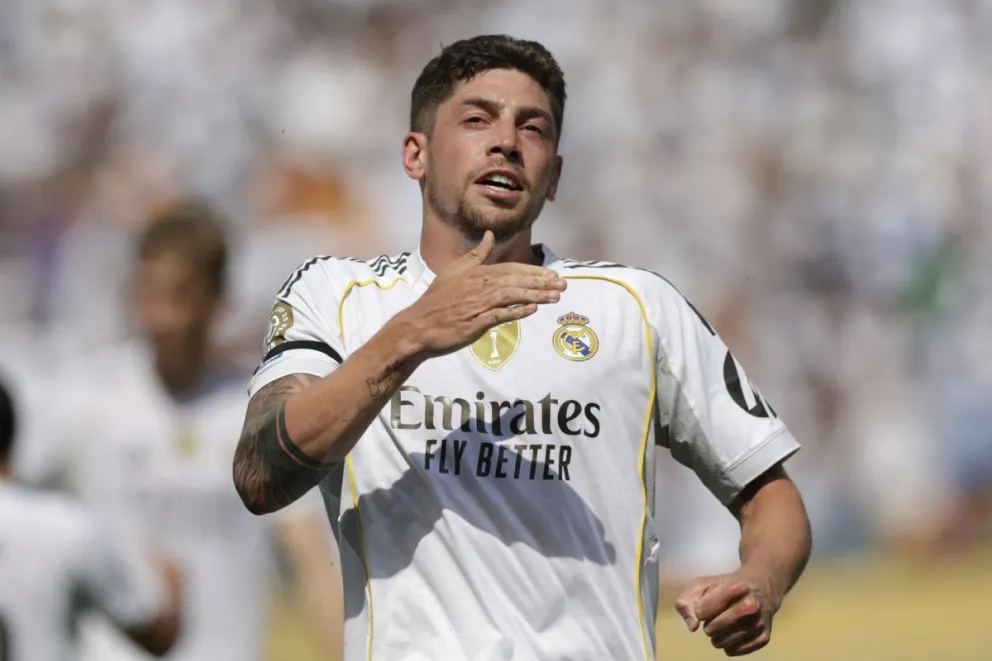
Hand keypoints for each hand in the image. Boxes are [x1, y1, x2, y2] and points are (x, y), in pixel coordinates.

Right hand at [397, 231, 565, 358]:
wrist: (419, 325)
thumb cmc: (437, 299)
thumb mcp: (454, 270)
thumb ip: (475, 255)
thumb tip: (489, 235)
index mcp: (477, 273)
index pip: (511, 269)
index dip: (533, 272)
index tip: (552, 275)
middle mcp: (480, 286)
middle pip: (517, 280)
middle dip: (542, 282)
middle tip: (563, 284)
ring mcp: (478, 304)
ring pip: (512, 296)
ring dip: (536, 296)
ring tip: (556, 297)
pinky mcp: (476, 322)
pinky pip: (501, 315)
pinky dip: (517, 311)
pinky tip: (532, 310)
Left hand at [674, 572, 778, 656]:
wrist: (760, 589)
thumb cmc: (726, 586)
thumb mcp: (702, 585)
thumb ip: (687, 602)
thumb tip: (692, 626)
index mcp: (734, 587)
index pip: (702, 612)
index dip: (699, 610)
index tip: (705, 606)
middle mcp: (750, 606)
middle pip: (712, 629)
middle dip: (708, 625)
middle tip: (715, 616)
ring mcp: (759, 623)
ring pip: (722, 643)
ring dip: (718, 636)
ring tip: (724, 623)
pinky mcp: (763, 638)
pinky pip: (733, 651)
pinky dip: (729, 645)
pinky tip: (734, 632)